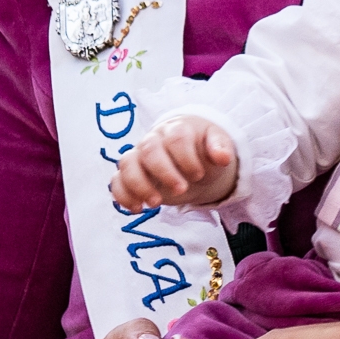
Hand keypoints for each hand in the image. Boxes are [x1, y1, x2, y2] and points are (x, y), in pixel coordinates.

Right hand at [110, 120, 238, 209]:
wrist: (189, 153)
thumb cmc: (202, 148)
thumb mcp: (217, 145)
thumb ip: (220, 147)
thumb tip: (223, 158)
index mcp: (176, 129)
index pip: (176, 137)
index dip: (186, 157)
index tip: (198, 175)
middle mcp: (153, 140)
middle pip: (149, 149)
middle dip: (164, 172)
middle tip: (181, 191)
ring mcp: (138, 157)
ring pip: (127, 163)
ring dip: (139, 185)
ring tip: (155, 204)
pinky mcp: (130, 175)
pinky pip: (116, 181)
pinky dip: (122, 195)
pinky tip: (137, 209)